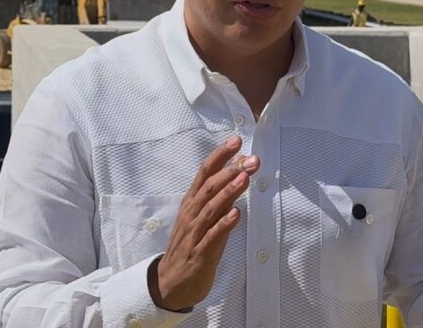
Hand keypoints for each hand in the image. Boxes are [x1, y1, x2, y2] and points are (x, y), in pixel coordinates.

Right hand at [150, 136, 259, 310]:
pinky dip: (224, 224)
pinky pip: (212, 237)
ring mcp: (194, 233)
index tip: (237, 140)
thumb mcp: (204, 215)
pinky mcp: (200, 254)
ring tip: (244, 178)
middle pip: (209, 187)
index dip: (220, 155)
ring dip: (228, 192)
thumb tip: (239, 167)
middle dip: (230, 171)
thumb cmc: (191, 244)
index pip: (205, 172)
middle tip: (251, 159)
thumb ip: (219, 193)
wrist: (171, 283)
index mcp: (192, 202)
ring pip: (210, 209)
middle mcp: (191, 214)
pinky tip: (236, 214)